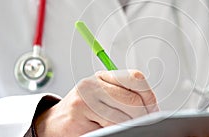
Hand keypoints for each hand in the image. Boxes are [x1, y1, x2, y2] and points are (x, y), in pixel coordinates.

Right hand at [35, 69, 158, 136]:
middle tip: (143, 124)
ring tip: (124, 127)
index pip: (136, 79)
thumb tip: (151, 109)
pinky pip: (109, 125)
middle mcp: (94, 83)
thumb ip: (125, 98)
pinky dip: (114, 130)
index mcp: (105, 76)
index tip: (153, 110)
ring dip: (128, 126)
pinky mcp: (78, 111)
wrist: (55, 123)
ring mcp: (85, 97)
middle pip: (132, 99)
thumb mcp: (105, 98)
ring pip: (123, 115)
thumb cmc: (83, 112)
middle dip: (142, 116)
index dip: (149, 96)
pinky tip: (108, 129)